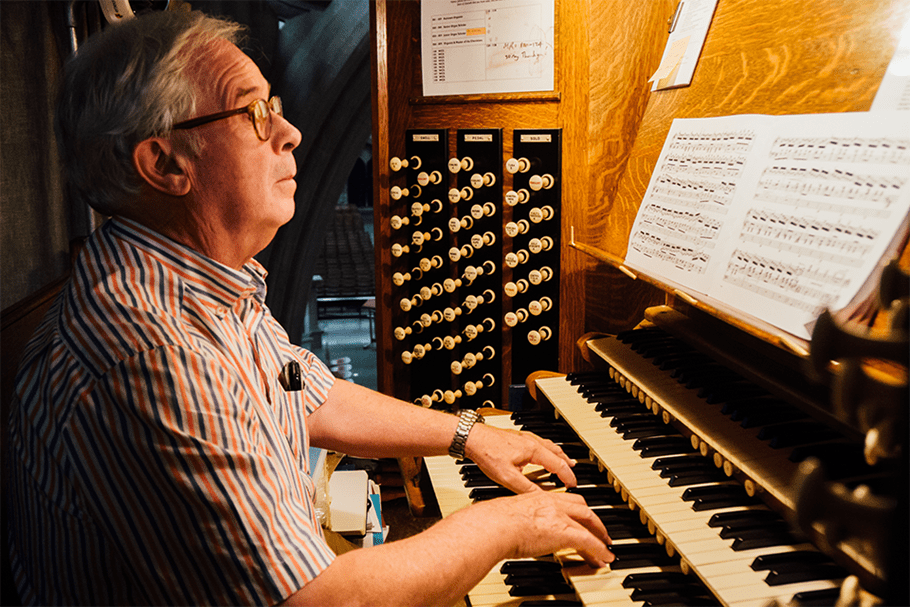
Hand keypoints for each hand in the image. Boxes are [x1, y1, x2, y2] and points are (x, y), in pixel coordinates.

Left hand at [464, 423, 578, 493]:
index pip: (558, 464)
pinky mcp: (516, 436)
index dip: (568, 476)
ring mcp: (524, 437)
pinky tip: (540, 453)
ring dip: (558, 454)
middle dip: (567, 464)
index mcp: (533, 450)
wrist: (471, 437)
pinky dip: (546, 449)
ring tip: (564, 461)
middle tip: (573, 473)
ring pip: (548, 445)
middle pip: (556, 452)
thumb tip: (541, 498)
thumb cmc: (487, 453)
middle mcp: (531, 441)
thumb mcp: (507, 477)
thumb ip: (526, 488)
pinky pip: (538, 442)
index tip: (573, 485)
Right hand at [472, 490, 614, 568]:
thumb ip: (517, 519)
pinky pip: (589, 541)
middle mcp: (552, 503)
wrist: (495, 525)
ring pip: (589, 522)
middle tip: (600, 531)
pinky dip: (600, 550)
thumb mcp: (509, 515)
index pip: (564, 500)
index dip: (576, 509)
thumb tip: (511, 529)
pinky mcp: (565, 532)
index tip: (579, 516)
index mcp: (539, 497)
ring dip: (600, 535)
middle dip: (593, 520)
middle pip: (582, 507)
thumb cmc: (494, 523)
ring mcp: (560, 516)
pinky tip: (605, 558)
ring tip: (605, 547)